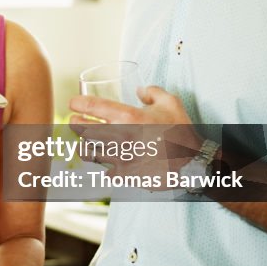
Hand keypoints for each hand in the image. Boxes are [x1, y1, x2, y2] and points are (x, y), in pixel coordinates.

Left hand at [69, 86, 200, 186]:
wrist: (192, 164)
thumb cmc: (181, 131)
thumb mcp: (171, 103)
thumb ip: (153, 92)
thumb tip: (140, 90)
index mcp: (128, 117)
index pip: (92, 107)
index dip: (78, 103)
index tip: (73, 103)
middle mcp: (119, 137)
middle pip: (82, 130)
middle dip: (74, 123)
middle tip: (74, 121)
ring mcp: (120, 158)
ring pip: (88, 153)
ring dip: (83, 145)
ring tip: (83, 142)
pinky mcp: (124, 175)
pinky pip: (105, 171)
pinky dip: (104, 166)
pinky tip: (106, 162)